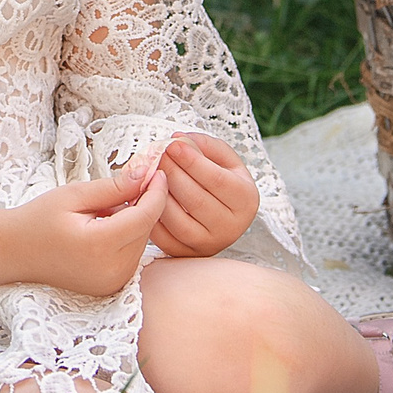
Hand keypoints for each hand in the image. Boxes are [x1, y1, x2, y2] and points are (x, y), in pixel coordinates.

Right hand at [12, 155, 169, 295]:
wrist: (15, 252)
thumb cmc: (39, 219)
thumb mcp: (74, 195)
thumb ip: (114, 187)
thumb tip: (146, 174)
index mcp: (100, 245)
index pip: (146, 215)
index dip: (156, 191)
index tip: (156, 170)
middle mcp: (111, 270)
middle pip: (146, 229)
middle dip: (143, 204)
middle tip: (125, 183)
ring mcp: (113, 282)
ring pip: (142, 242)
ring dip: (134, 221)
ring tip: (103, 210)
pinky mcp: (112, 286)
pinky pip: (132, 255)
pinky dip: (127, 237)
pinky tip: (104, 227)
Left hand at [150, 132, 259, 258]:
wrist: (220, 215)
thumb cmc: (221, 181)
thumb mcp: (223, 159)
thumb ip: (204, 145)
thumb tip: (178, 139)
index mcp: (246, 200)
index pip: (217, 180)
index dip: (192, 161)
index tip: (173, 144)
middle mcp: (231, 227)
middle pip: (196, 199)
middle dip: (172, 173)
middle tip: (157, 155)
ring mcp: (208, 244)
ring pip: (177, 220)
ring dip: (158, 194)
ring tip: (150, 173)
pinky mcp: (186, 253)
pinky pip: (163, 236)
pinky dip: (151, 214)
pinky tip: (145, 195)